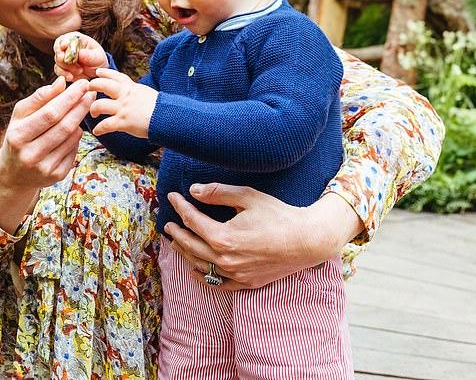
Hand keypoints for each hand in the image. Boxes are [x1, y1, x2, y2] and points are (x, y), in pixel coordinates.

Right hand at [53, 32, 107, 80]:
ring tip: (80, 71)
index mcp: (75, 39)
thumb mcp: (98, 56)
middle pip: (58, 50)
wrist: (98, 70)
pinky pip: (58, 71)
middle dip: (62, 58)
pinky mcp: (63, 68)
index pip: (64, 38)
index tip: (64, 47)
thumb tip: (80, 53)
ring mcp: (63, 58)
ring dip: (66, 68)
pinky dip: (64, 74)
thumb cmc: (98, 59)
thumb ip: (90, 55)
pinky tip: (71, 77)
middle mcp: (66, 47)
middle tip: (70, 63)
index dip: (62, 42)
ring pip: (58, 62)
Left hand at [88, 67, 156, 137]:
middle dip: (92, 86)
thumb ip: (134, 91)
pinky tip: (97, 131)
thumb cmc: (159, 107)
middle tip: (88, 90)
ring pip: (99, 105)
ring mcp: (122, 108)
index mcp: (131, 87)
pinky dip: (99, 129)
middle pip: (102, 85)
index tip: (97, 73)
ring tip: (93, 113)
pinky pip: (105, 125)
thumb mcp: (145, 92)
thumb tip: (130, 91)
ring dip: (93, 109)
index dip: (104, 73)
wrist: (167, 117)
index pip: (115, 76)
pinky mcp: (123, 122)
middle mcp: (124, 95)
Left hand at [164, 185, 361, 289]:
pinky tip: (195, 269)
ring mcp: (235, 274)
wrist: (307, 241)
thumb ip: (218, 193)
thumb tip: (194, 191)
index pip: (192, 221)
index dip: (180, 207)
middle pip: (191, 245)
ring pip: (200, 265)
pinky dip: (203, 276)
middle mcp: (226, 260)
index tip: (172, 196)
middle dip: (176, 232)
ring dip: (185, 252)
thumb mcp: (248, 197)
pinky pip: (217, 283)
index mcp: (223, 237)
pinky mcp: (246, 283)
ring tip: (176, 242)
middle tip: (168, 223)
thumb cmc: (279, 215)